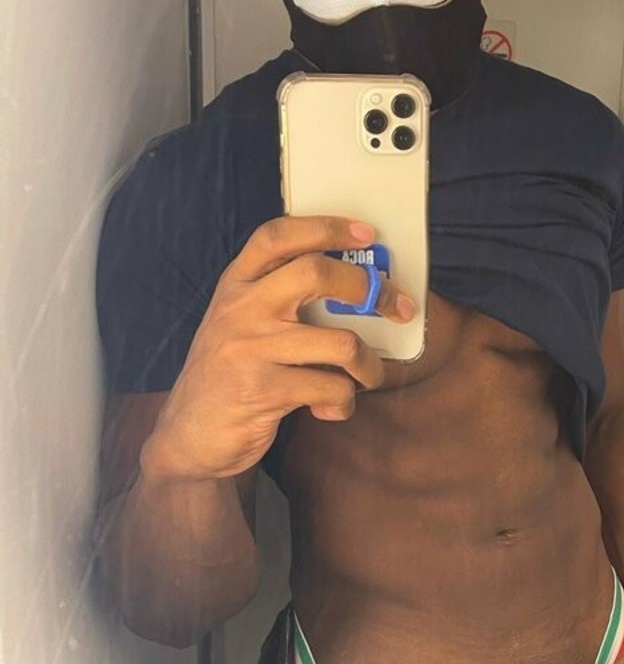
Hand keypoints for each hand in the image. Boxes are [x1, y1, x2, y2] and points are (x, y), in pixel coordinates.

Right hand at [140, 215, 416, 482]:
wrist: (190, 436)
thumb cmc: (230, 374)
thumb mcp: (241, 324)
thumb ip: (279, 297)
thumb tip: (359, 285)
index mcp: (236, 285)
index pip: (278, 236)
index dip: (326, 226)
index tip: (367, 233)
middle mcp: (240, 310)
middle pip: (316, 273)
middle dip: (368, 289)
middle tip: (394, 307)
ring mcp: (249, 349)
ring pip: (341, 343)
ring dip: (369, 365)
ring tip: (366, 377)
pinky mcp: (262, 391)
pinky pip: (332, 389)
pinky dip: (344, 402)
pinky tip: (331, 408)